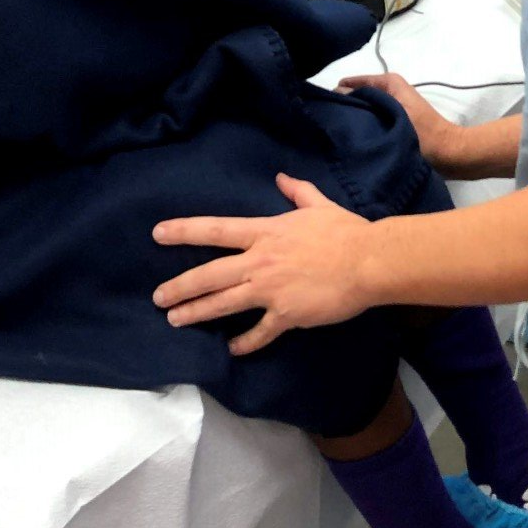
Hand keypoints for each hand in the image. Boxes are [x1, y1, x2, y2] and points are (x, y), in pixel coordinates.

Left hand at [153, 174, 375, 354]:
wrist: (369, 261)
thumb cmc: (344, 231)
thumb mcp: (318, 204)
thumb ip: (297, 191)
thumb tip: (282, 177)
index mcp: (265, 232)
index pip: (216, 230)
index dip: (184, 231)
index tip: (158, 234)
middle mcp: (260, 261)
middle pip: (210, 274)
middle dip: (180, 287)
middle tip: (158, 297)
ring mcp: (271, 291)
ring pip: (224, 303)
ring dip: (198, 312)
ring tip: (176, 320)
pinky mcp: (287, 315)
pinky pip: (259, 333)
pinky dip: (245, 343)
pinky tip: (232, 350)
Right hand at [337, 72, 463, 171]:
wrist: (450, 155)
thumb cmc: (425, 135)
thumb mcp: (393, 115)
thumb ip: (366, 104)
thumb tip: (336, 97)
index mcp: (388, 82)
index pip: (349, 83)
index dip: (334, 96)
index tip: (319, 113)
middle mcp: (387, 89)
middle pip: (354, 96)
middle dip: (341, 109)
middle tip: (325, 129)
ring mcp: (389, 106)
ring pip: (361, 110)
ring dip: (352, 121)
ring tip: (334, 137)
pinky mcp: (392, 121)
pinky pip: (369, 120)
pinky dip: (362, 128)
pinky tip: (350, 143)